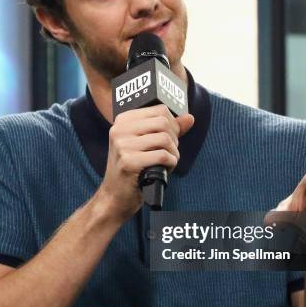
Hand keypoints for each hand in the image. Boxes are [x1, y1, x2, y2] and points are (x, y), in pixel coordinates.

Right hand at [99, 104, 194, 220]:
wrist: (115, 196)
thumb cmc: (134, 168)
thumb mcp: (147, 144)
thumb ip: (169, 129)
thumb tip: (190, 117)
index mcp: (123, 120)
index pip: (160, 110)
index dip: (173, 124)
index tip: (169, 138)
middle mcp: (120, 130)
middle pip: (163, 123)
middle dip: (174, 139)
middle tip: (169, 152)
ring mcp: (122, 146)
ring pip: (164, 139)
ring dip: (173, 153)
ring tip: (166, 162)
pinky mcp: (128, 162)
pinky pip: (162, 156)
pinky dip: (170, 163)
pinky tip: (164, 169)